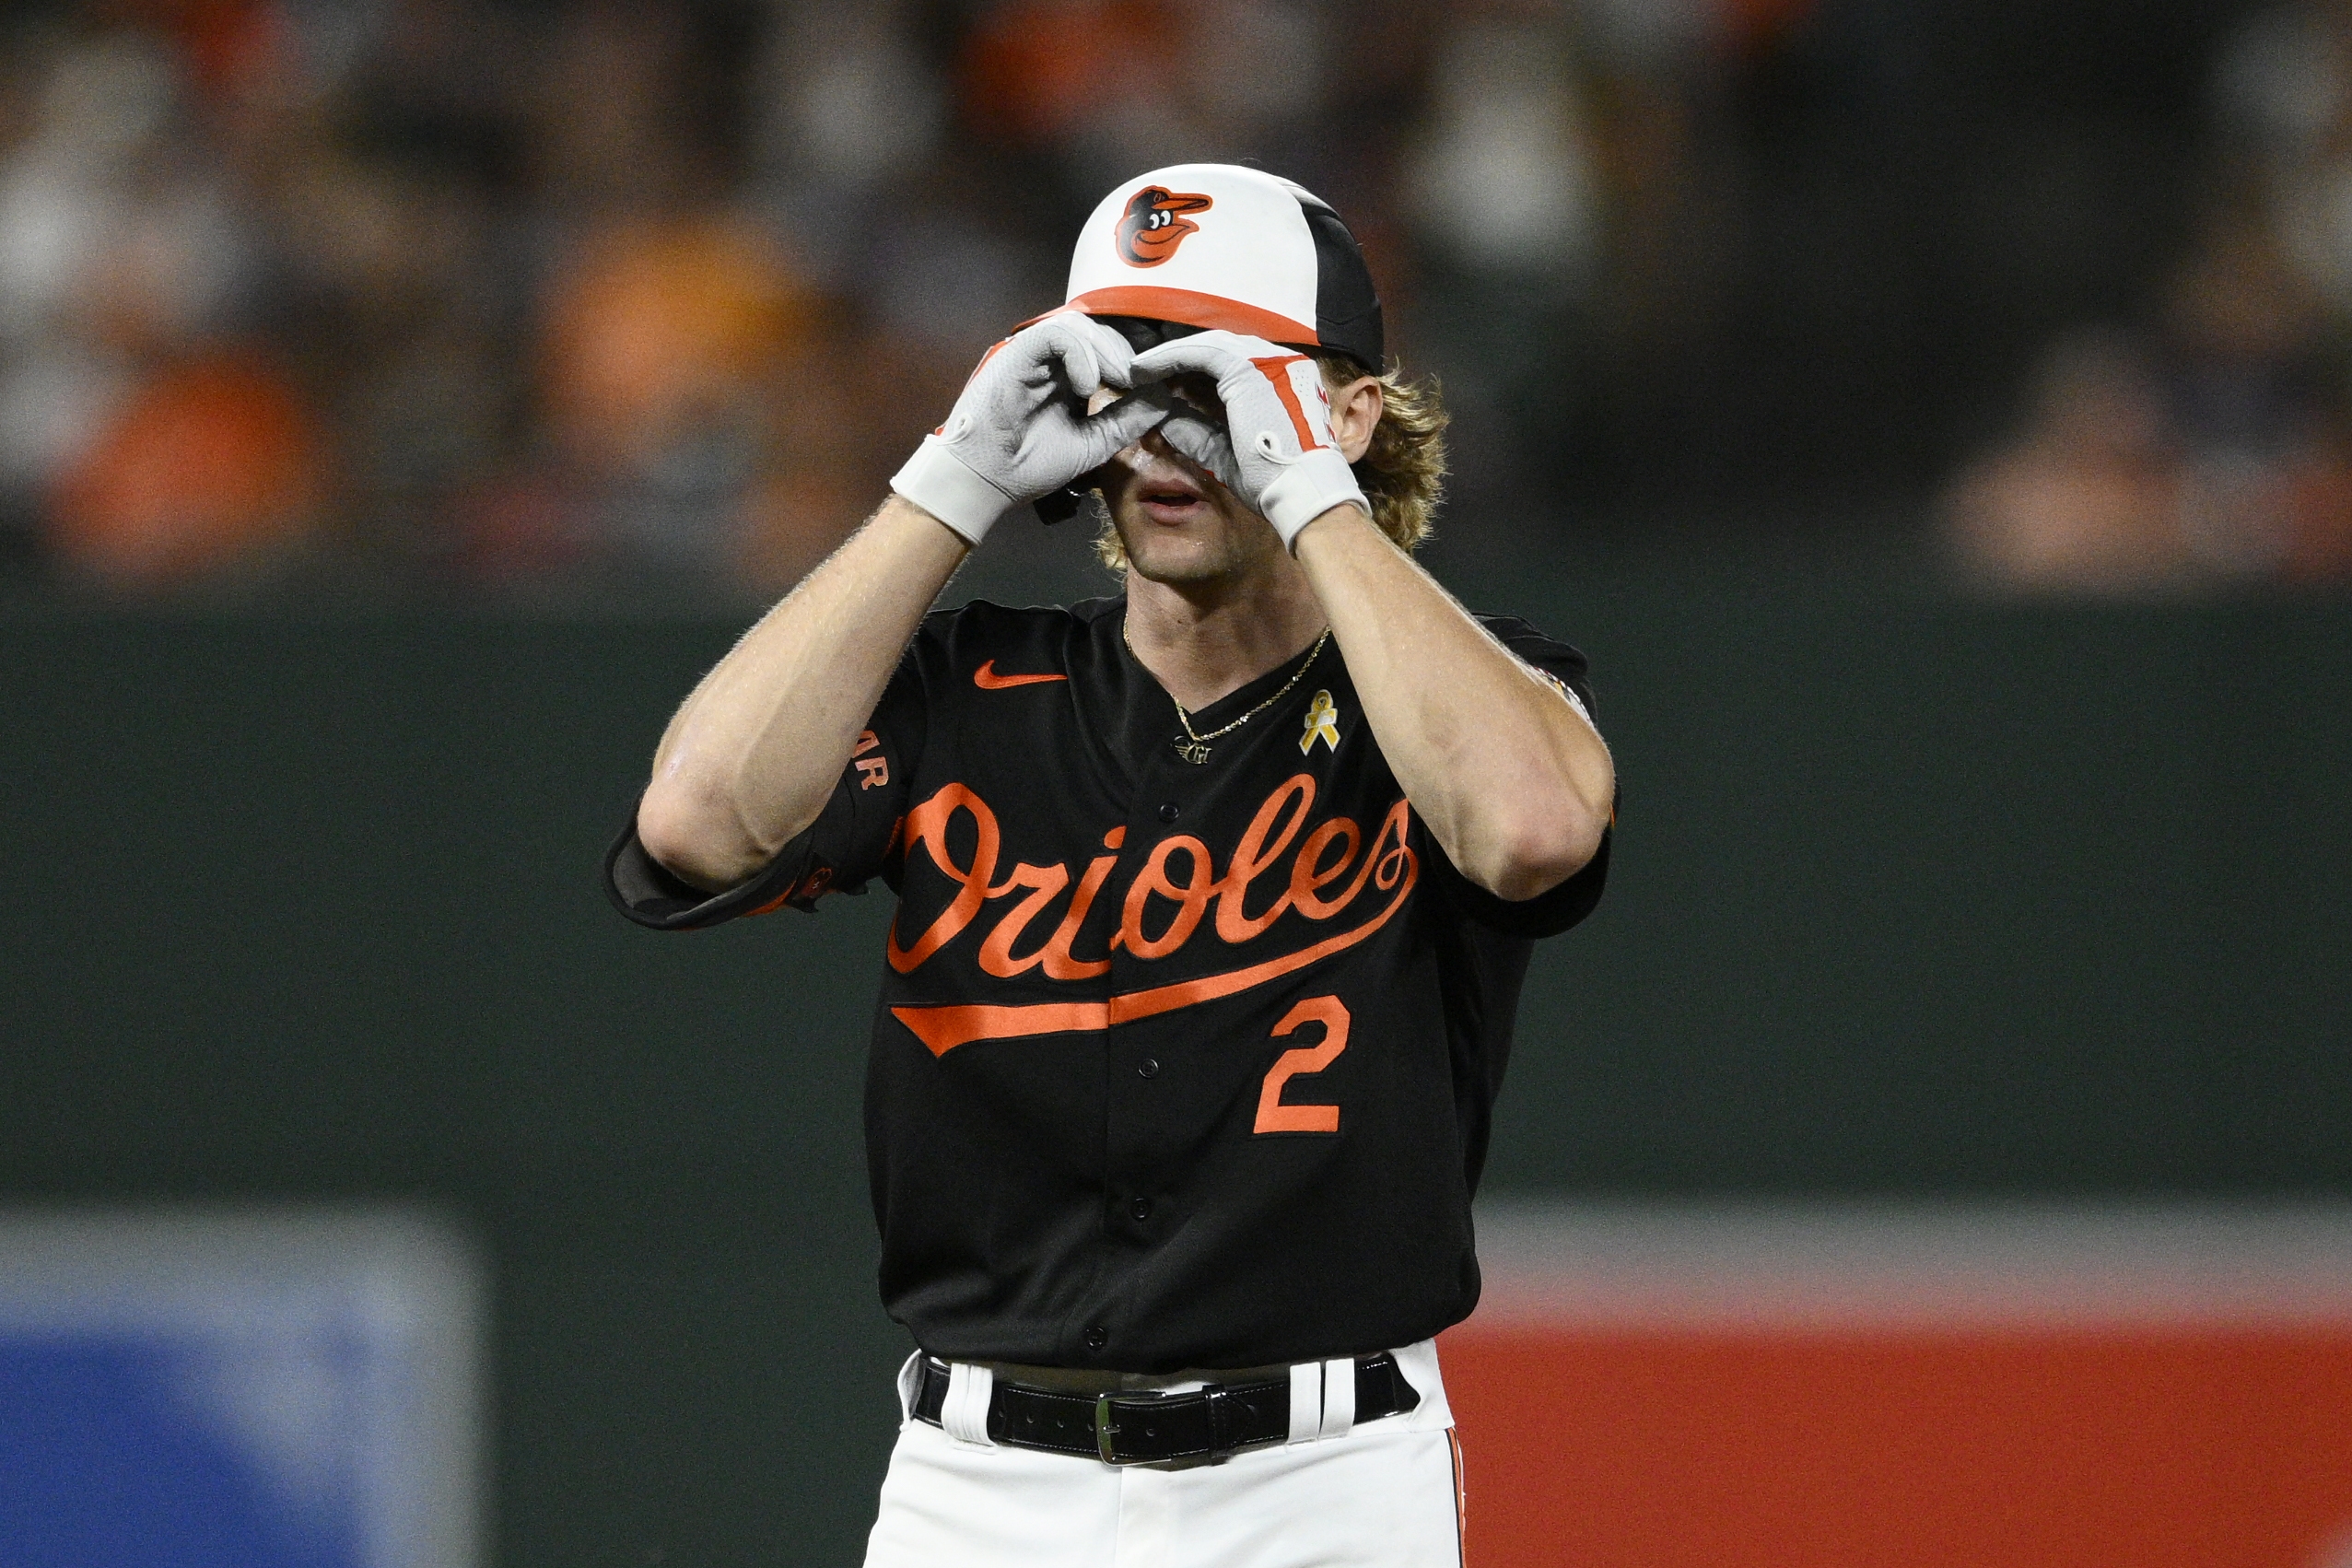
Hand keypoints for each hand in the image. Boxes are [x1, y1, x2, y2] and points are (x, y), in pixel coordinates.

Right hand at [890, 313, 1169, 544]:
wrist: (988, 481)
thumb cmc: (1031, 464)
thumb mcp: (1093, 443)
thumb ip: (1125, 421)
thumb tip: (1164, 400)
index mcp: (1068, 376)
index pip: (1106, 345)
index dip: (1133, 354)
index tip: (1154, 377)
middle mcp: (1051, 360)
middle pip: (1098, 329)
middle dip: (1126, 351)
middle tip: (1141, 379)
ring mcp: (1034, 354)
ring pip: (1079, 325)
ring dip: (1107, 351)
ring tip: (1119, 381)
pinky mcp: (1018, 354)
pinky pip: (1055, 335)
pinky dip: (1080, 355)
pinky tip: (1088, 385)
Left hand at [1130, 329, 1367, 548]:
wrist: (1302, 489)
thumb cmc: (1274, 479)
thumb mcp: (1228, 451)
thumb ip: (1199, 432)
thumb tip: (1165, 419)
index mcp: (1284, 380)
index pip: (1232, 363)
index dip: (1195, 369)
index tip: (1166, 382)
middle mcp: (1280, 363)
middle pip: (1220, 349)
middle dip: (1180, 358)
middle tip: (1145, 372)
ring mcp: (1268, 361)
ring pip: (1208, 346)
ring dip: (1171, 357)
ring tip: (1140, 371)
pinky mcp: (1248, 369)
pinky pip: (1200, 353)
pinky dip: (1170, 359)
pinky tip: (1145, 370)